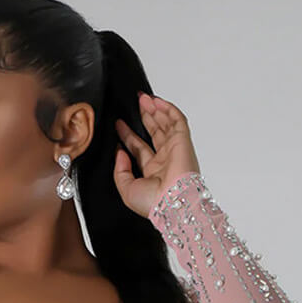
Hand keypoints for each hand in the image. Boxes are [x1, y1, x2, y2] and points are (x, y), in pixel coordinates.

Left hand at [113, 93, 200, 218]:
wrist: (172, 204)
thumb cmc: (153, 204)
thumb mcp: (126, 189)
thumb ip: (120, 170)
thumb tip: (120, 151)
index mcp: (152, 172)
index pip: (139, 148)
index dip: (128, 135)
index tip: (119, 124)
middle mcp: (164, 160)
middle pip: (154, 132)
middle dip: (145, 117)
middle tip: (135, 104)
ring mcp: (174, 150)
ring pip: (165, 124)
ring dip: (155, 110)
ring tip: (143, 98)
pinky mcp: (183, 141)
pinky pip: (177, 120)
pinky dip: (168, 109)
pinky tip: (156, 101)